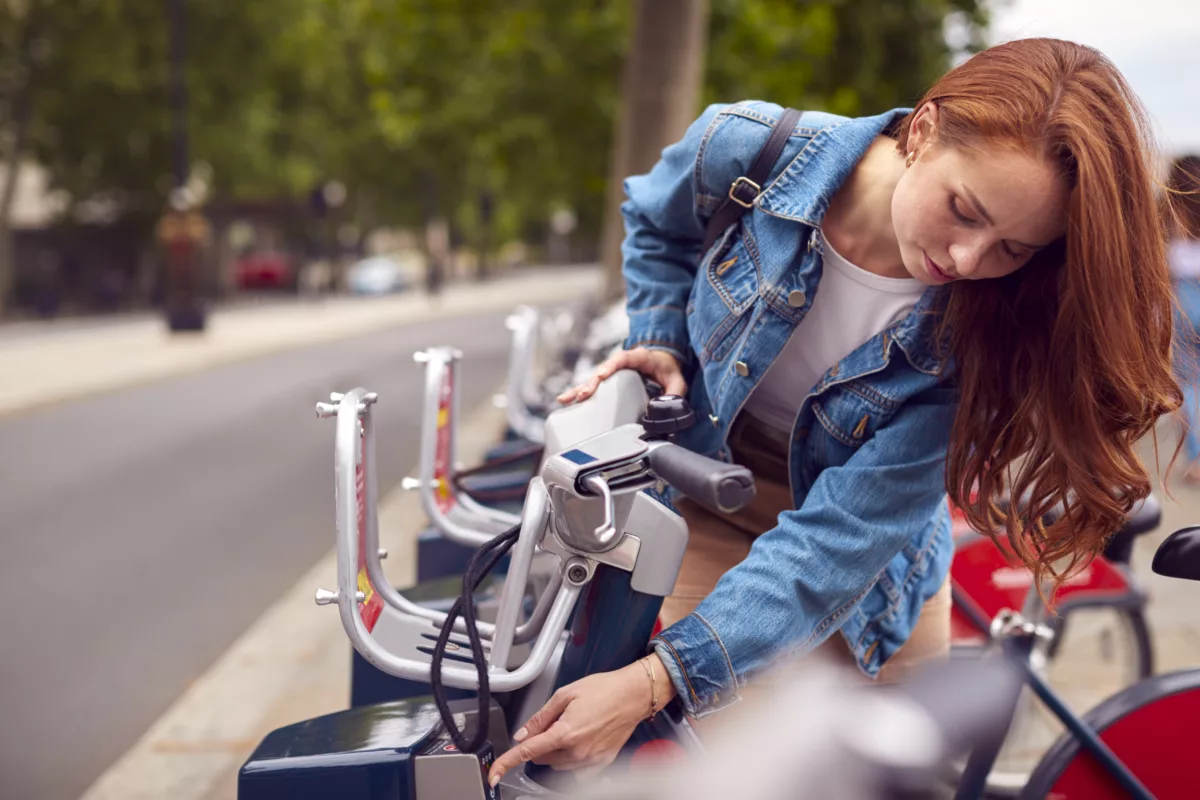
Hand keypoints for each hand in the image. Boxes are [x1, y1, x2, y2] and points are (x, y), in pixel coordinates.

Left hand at [487, 655, 676, 786]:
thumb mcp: (565, 694)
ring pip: (558, 765)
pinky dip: (571, 760)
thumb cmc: (604, 689)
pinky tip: (580, 743)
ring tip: (572, 726)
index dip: (506, 762)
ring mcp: (590, 760)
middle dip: (540, 743)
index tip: (494, 772)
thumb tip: (522, 734)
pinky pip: (577, 771)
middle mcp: (577, 751)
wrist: (634, 694)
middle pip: (542, 758)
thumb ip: (540, 717)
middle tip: (554, 722)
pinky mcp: (602, 763)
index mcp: (565, 732)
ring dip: (555, 751)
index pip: (527, 752)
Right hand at [557, 348, 685, 404]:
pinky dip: (581, 393)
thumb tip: (663, 410)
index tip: (601, 375)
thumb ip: (674, 393)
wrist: (664, 362)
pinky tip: (567, 401)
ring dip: (580, 389)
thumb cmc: (668, 370)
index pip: (622, 358)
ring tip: (566, 399)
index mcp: (639, 357)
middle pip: (603, 370)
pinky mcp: (610, 382)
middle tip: (583, 394)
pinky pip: (594, 387)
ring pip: (594, 379)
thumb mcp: (677, 381)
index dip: (610, 365)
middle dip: (592, 382)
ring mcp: (613, 372)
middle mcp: (621, 363)